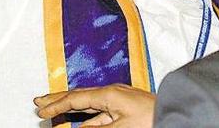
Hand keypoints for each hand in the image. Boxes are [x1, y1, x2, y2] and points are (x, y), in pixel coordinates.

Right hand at [34, 84, 155, 127]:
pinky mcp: (126, 110)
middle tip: (40, 103)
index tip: (40, 110)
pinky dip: (87, 118)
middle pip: (79, 96)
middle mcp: (112, 94)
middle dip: (58, 100)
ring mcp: (119, 101)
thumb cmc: (153, 119)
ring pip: (88, 105)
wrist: (178, 115)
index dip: (56, 104)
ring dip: (70, 109)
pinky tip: (81, 124)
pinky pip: (100, 114)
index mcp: (109, 94)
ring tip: (55, 111)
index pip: (75, 98)